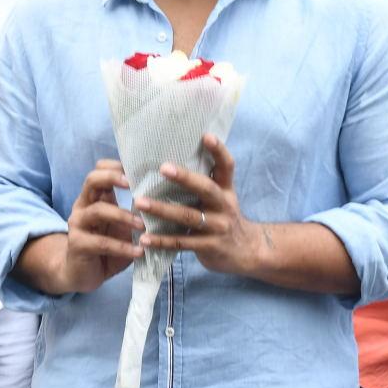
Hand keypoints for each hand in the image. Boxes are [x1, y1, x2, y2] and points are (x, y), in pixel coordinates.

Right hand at [52, 160, 142, 294]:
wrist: (82, 274)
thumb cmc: (106, 248)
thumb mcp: (122, 227)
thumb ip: (135, 213)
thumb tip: (166, 200)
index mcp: (94, 198)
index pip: (99, 170)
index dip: (116, 166)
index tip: (138, 169)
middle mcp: (83, 206)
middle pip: (92, 180)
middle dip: (113, 178)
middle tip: (133, 185)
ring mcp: (78, 224)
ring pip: (98, 210)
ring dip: (123, 216)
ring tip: (143, 226)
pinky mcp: (78, 244)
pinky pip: (102, 242)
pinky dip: (123, 247)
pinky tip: (139, 252)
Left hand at [132, 134, 266, 278]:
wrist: (247, 252)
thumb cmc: (223, 218)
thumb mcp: (221, 199)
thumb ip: (202, 184)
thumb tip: (168, 161)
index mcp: (225, 190)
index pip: (226, 166)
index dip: (218, 151)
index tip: (206, 135)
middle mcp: (223, 205)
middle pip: (206, 188)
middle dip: (185, 178)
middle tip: (163, 167)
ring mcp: (218, 227)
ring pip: (188, 216)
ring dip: (162, 209)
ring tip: (139, 202)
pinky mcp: (209, 247)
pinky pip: (182, 243)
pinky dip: (162, 241)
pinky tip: (144, 238)